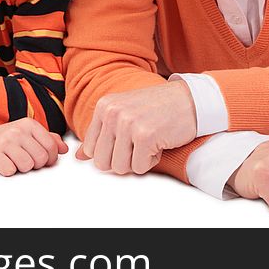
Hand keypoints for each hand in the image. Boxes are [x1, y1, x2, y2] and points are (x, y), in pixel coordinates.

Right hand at [0, 118, 68, 175]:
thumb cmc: (8, 139)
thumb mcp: (29, 134)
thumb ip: (49, 139)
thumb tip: (64, 149)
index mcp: (30, 124)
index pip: (52, 146)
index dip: (50, 158)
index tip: (43, 159)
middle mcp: (18, 131)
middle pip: (41, 158)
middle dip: (36, 164)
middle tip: (26, 160)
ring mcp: (4, 142)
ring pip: (27, 166)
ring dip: (22, 168)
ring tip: (15, 161)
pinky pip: (10, 171)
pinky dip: (8, 171)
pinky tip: (4, 163)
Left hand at [76, 80, 196, 174]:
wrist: (190, 100)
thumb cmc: (157, 108)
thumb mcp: (124, 113)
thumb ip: (101, 134)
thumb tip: (78, 157)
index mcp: (104, 106)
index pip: (90, 149)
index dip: (109, 153)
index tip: (125, 143)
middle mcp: (113, 113)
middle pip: (102, 162)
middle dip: (122, 160)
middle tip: (138, 145)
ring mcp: (128, 123)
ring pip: (120, 167)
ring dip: (137, 161)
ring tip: (149, 142)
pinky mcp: (145, 135)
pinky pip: (140, 167)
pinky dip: (152, 161)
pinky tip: (159, 143)